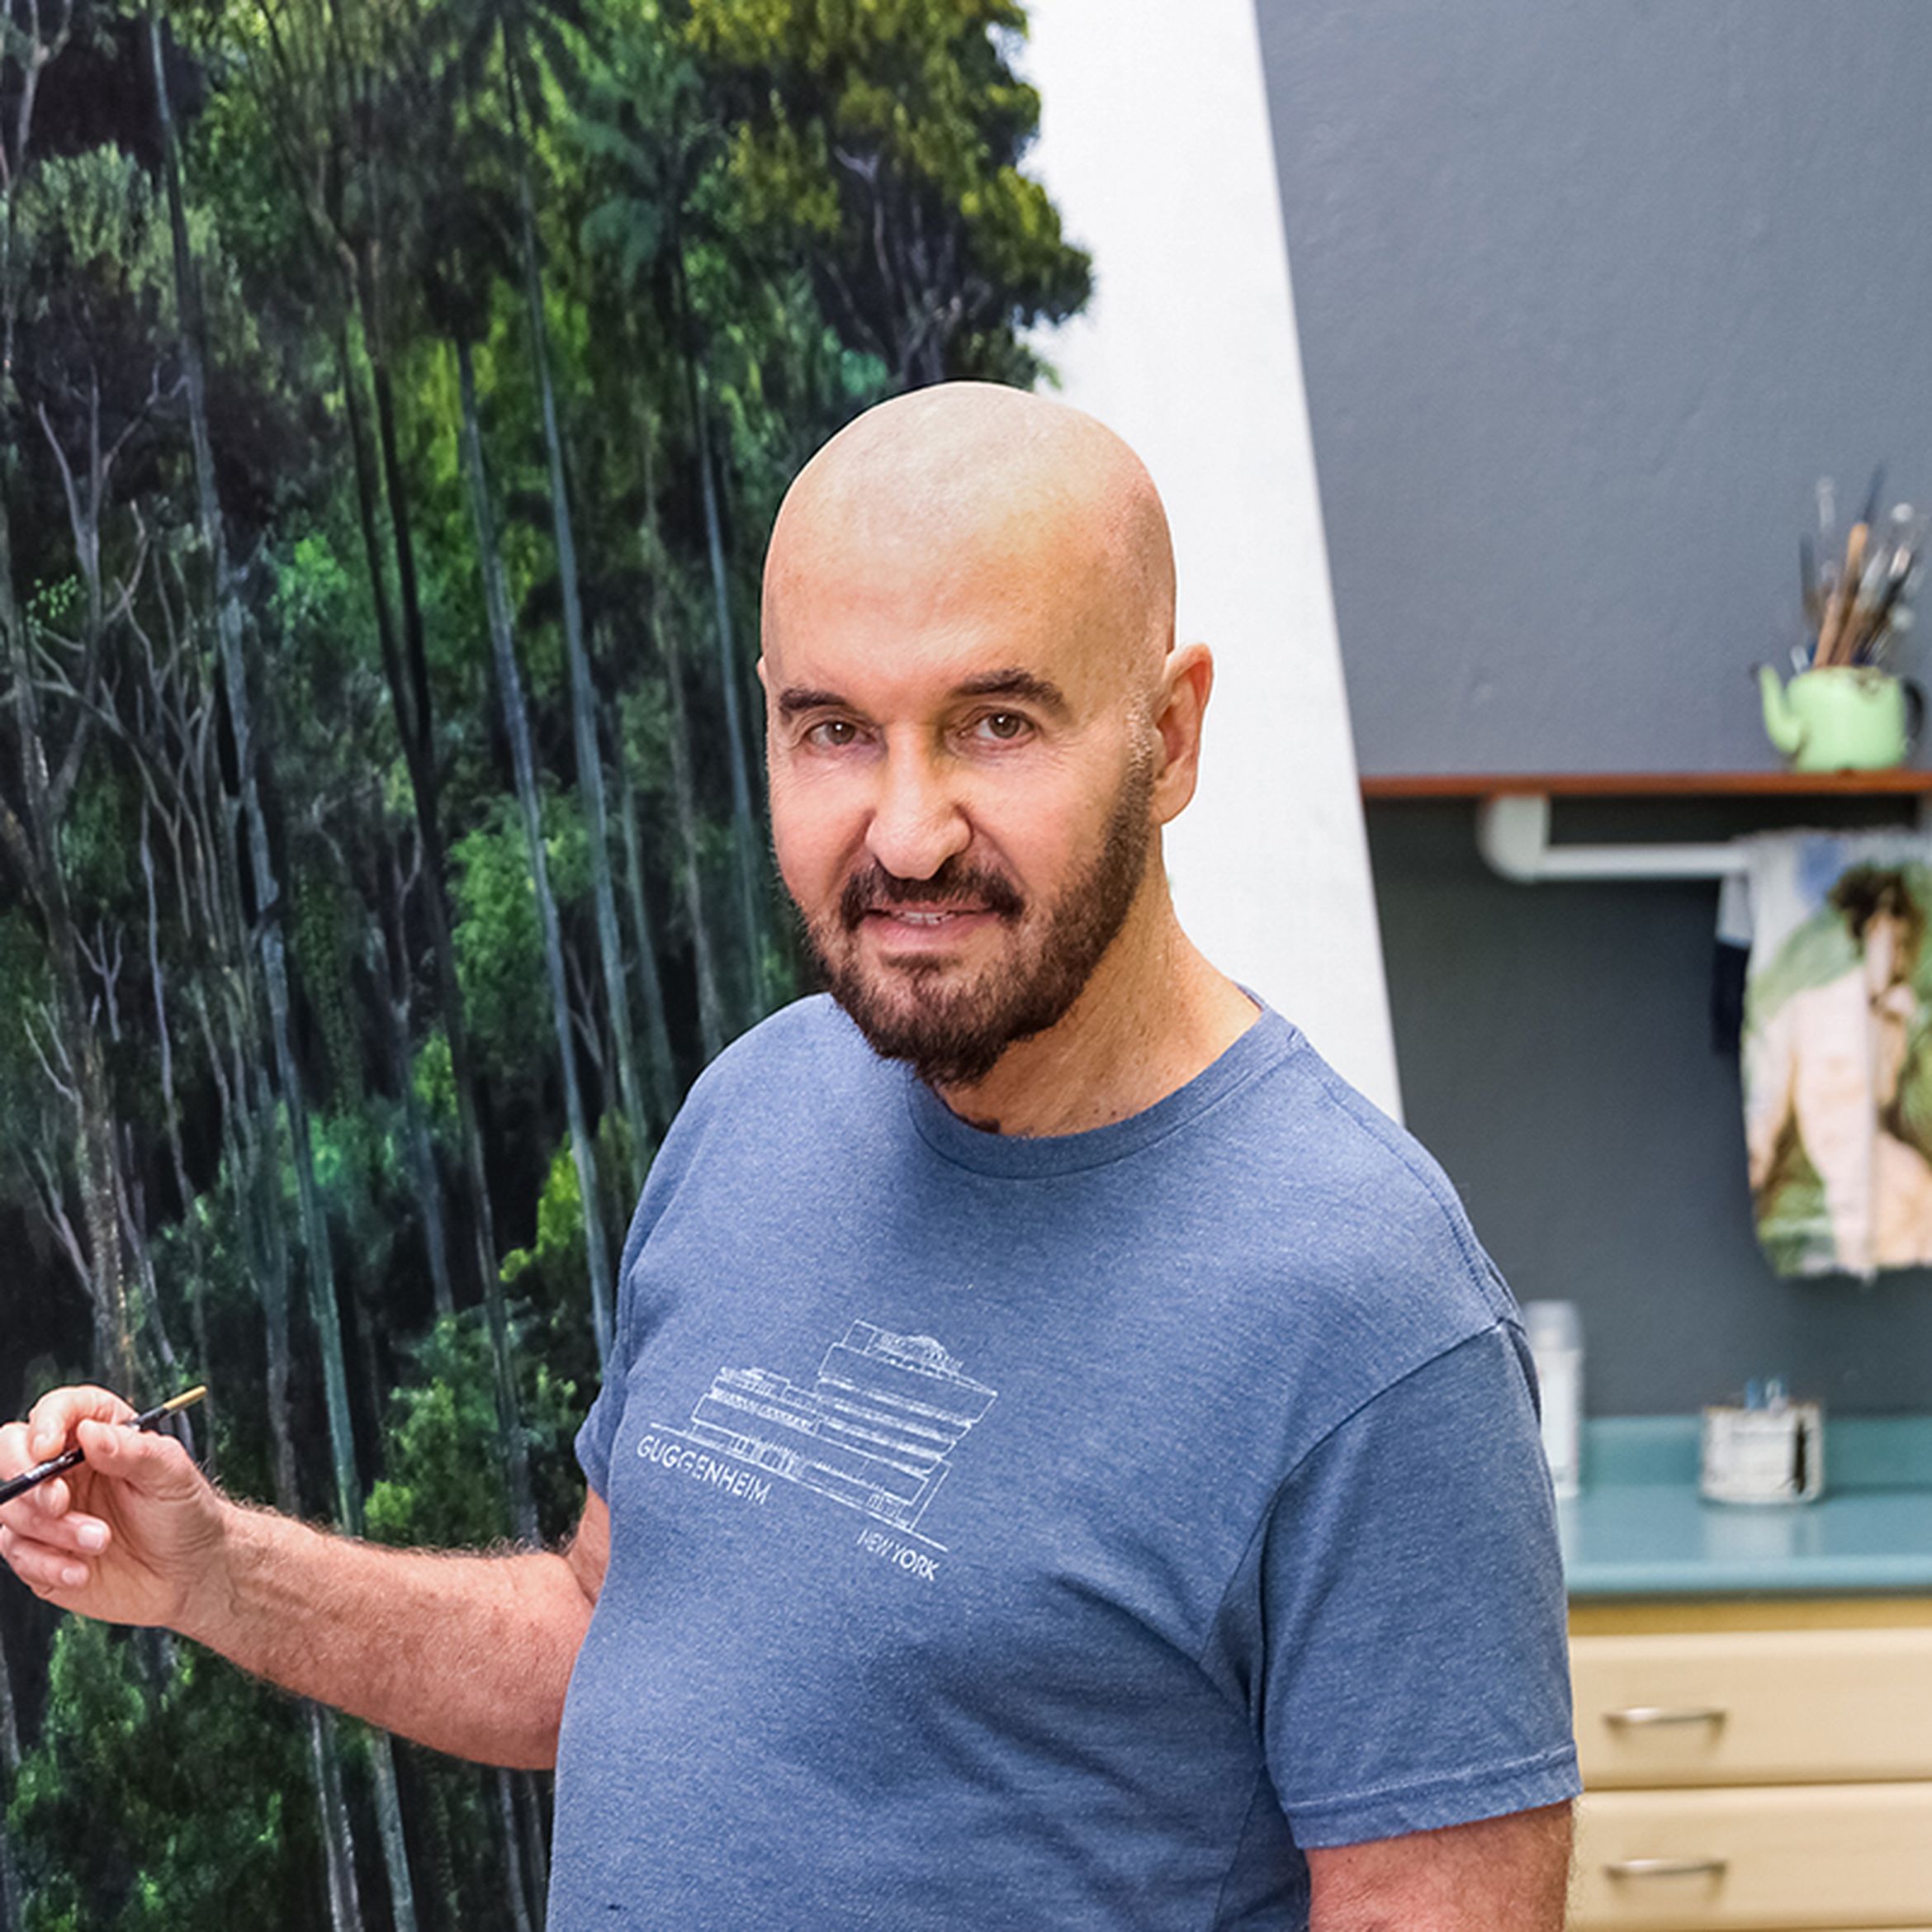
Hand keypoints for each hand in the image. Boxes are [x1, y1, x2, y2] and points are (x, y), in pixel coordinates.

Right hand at [0, 1384, 228, 1630]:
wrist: (188, 1573)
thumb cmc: (185, 1514)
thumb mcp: (172, 1475)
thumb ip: (133, 1450)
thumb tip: (91, 1432)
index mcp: (99, 1435)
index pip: (58, 1410)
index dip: (46, 1422)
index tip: (49, 1448)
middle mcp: (65, 1468)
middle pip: (11, 1453)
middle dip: (30, 1481)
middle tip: (62, 1504)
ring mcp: (47, 1510)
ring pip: (10, 1507)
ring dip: (50, 1530)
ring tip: (101, 1540)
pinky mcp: (38, 1550)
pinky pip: (15, 1553)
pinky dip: (45, 1564)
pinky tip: (81, 1570)